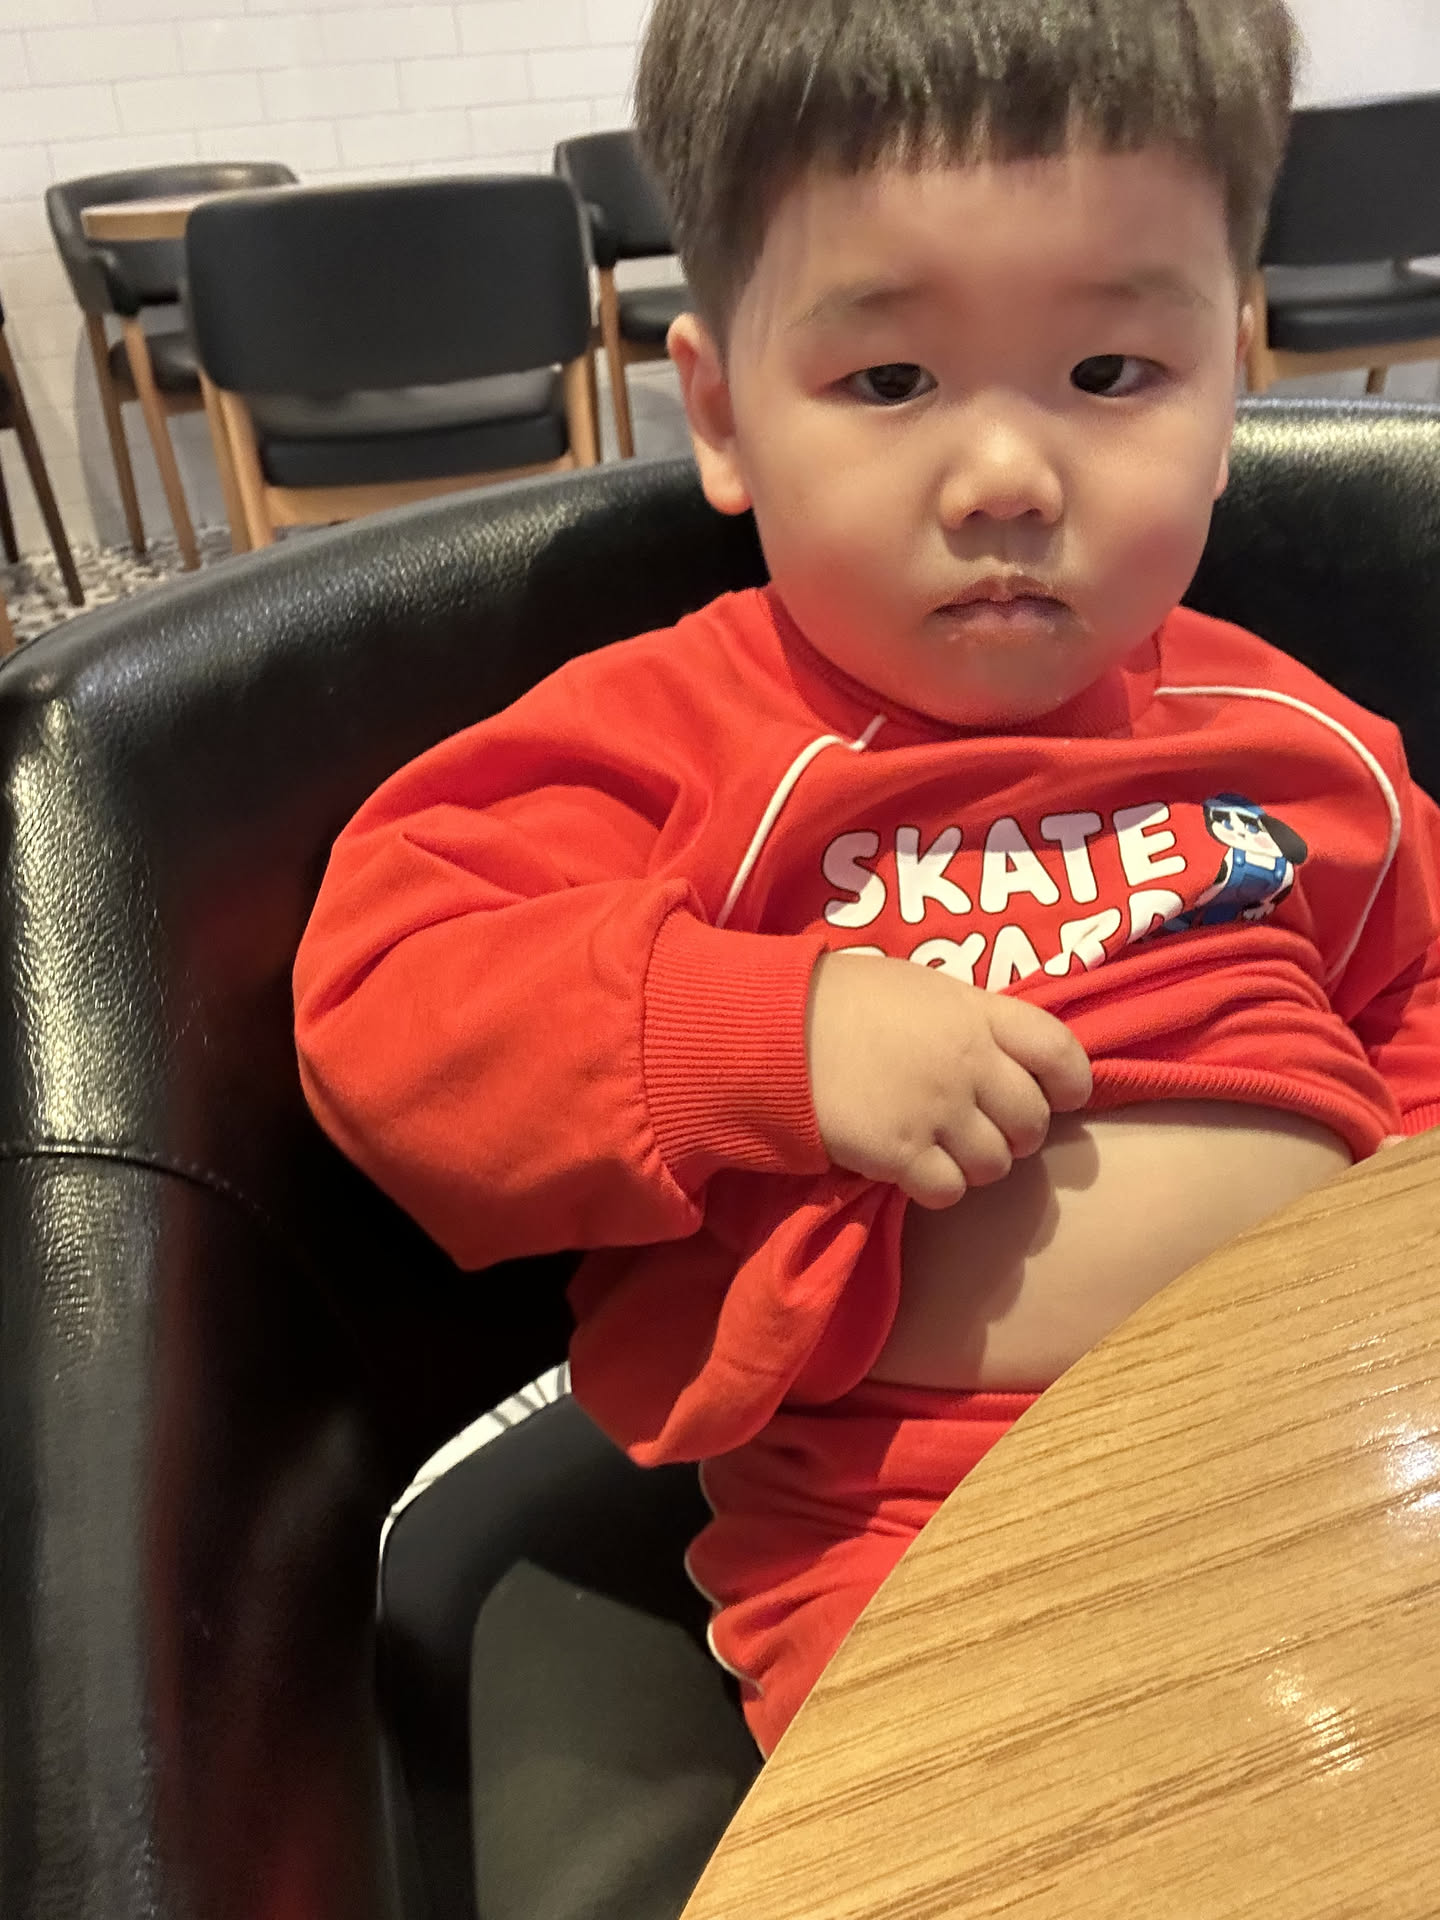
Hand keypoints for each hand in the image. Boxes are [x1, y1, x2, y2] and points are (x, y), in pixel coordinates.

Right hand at [805, 951, 1091, 1207]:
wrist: (774, 1029)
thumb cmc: (840, 998)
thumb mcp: (918, 989)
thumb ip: (967, 1019)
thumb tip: (997, 1050)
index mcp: (976, 1013)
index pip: (1060, 1051)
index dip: (1072, 1082)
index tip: (1061, 1096)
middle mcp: (968, 1063)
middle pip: (1032, 1120)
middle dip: (1017, 1133)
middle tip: (985, 1128)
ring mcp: (937, 1110)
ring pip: (995, 1164)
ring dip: (977, 1165)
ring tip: (945, 1150)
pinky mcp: (901, 1152)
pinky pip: (949, 1190)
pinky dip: (939, 1187)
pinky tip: (915, 1170)